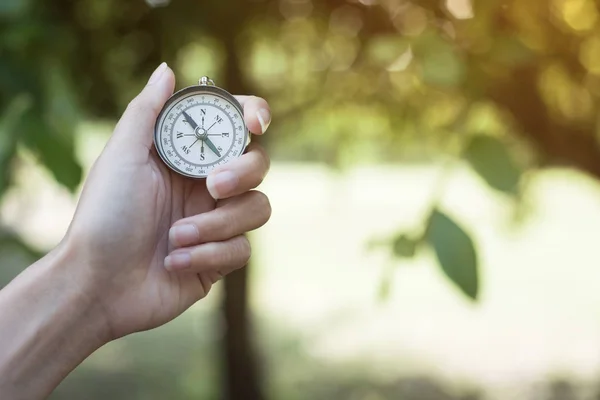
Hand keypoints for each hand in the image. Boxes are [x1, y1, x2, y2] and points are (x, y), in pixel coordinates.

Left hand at [63, 62, 271, 340]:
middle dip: (241, 174)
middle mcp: (206, 186)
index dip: (253, 117)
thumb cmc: (104, 217)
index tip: (255, 124)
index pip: (233, 127)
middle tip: (212, 186)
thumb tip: (167, 70)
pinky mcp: (220, 258)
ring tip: (175, 236)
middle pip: (258, 165)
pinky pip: (241, 250)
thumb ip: (147, 112)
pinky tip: (174, 263)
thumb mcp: (121, 157)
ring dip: (216, 225)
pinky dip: (208, 255)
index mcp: (186, 158)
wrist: (98, 285)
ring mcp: (215, 222)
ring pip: (257, 209)